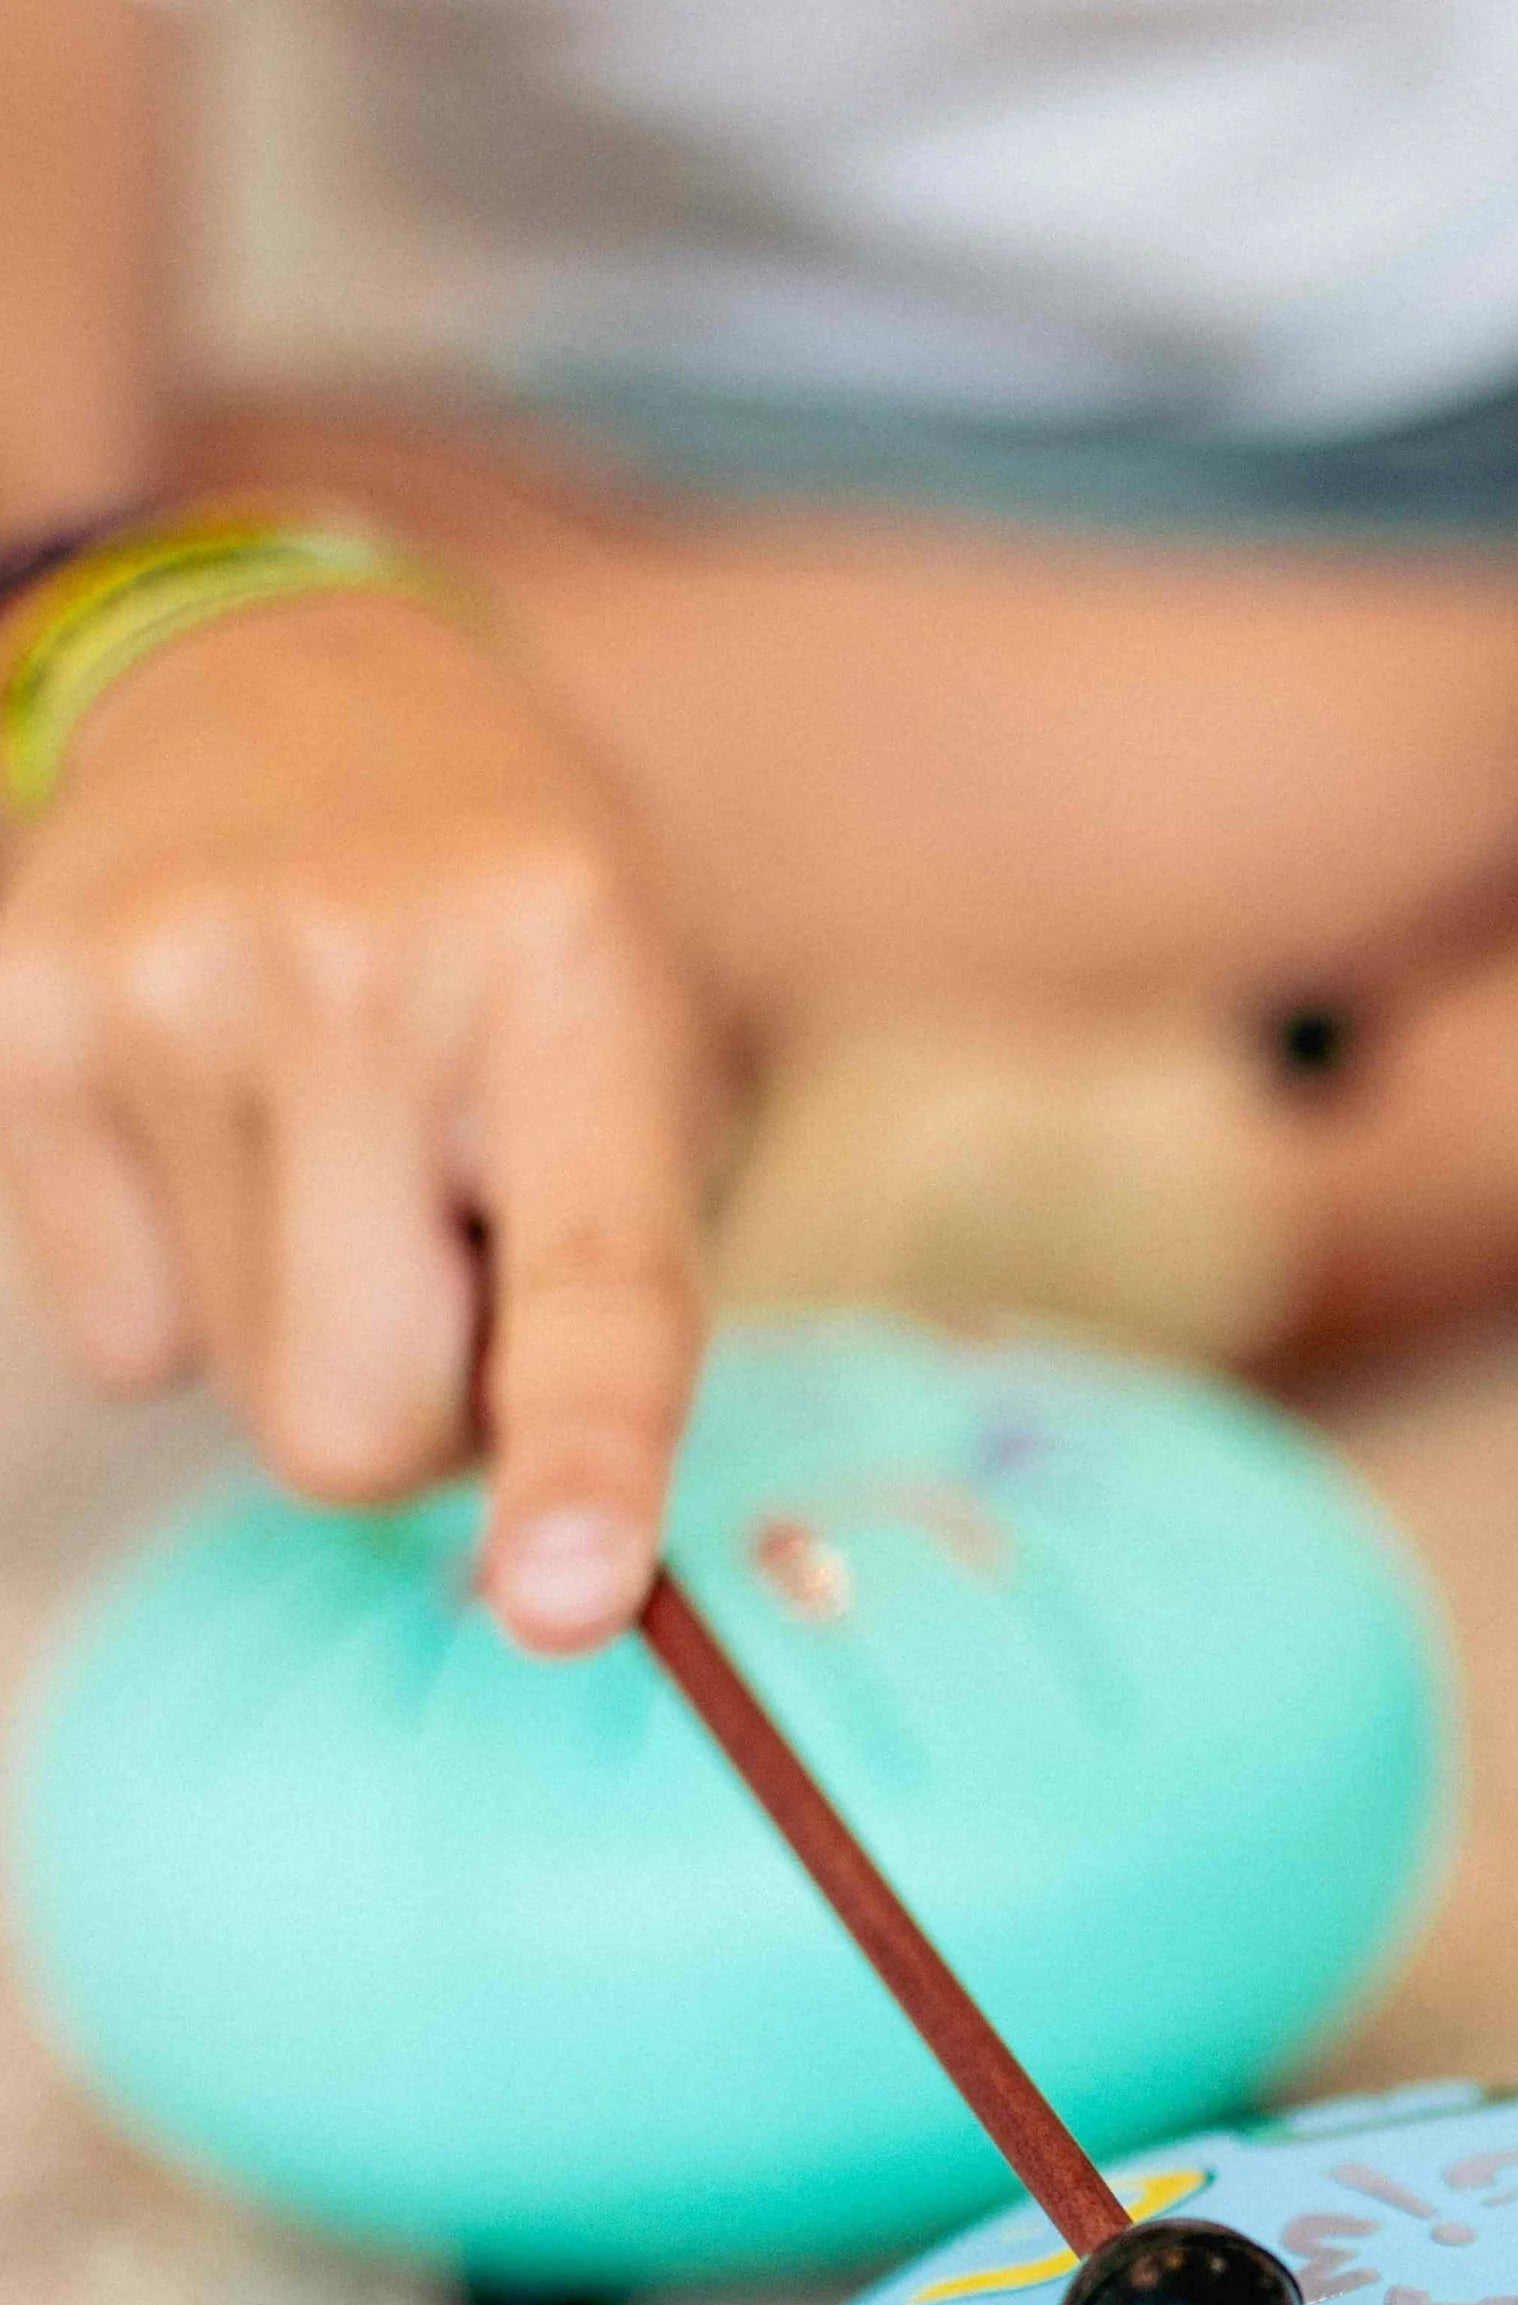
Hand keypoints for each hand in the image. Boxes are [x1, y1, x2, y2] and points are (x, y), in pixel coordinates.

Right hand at [0, 580, 708, 1649]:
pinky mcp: (15, 1015)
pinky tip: (215, 1124)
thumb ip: (611, 1320)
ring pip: (225, 1392)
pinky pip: (113, 1340)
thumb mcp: (644, 1074)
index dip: (579, 1461)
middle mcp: (354, 967)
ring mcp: (155, 979)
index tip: (560, 1598)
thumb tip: (546, 1583)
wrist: (293, 682)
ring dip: (292, 1319)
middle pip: (353, 1428)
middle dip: (410, 1406)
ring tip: (325, 1139)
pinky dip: (172, 1277)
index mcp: (569, 977)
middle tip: (439, 1237)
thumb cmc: (512, 941)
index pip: (589, 1287)